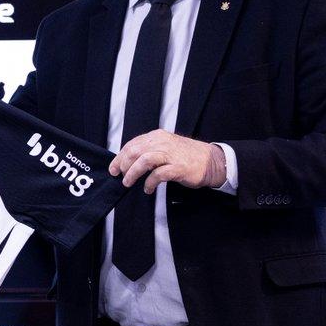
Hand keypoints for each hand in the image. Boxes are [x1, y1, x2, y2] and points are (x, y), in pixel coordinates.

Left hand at [110, 130, 226, 193]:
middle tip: (119, 175)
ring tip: (128, 182)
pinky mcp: (179, 168)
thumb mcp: (165, 147)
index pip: (132, 144)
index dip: (120, 156)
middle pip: (135, 151)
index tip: (113, 168)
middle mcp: (163, 142)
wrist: (211, 162)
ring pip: (144, 160)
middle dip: (123, 164)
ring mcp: (171, 155)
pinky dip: (149, 182)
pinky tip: (147, 189)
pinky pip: (159, 174)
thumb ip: (149, 150)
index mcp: (157, 136)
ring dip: (133, 173)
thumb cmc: (186, 156)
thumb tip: (128, 161)